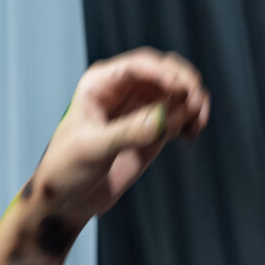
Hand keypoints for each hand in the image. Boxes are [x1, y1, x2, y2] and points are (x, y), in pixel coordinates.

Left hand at [28, 51, 209, 226]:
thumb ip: (127, 132)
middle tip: (197, 105)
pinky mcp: (153, 129)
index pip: (140, 65)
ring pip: (178, 91)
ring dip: (194, 103)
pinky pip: (180, 115)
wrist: (69, 199)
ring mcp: (141, 108)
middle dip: (185, 84)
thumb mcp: (92, 149)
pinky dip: (192, 120)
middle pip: (165, 71)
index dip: (164, 72)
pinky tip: (191, 137)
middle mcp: (124, 89)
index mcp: (101, 83)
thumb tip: (162, 118)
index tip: (180, 90)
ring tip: (196, 125)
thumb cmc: (67, 168)